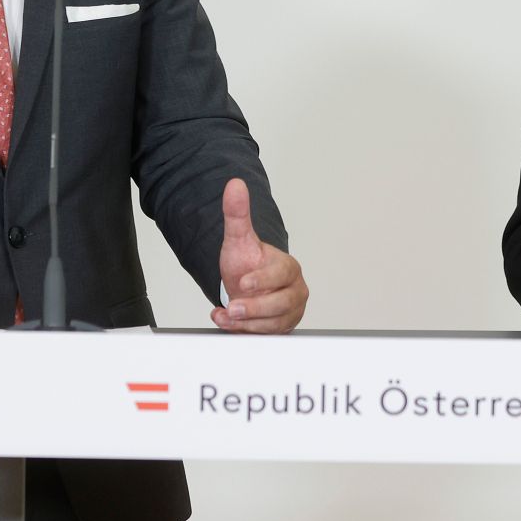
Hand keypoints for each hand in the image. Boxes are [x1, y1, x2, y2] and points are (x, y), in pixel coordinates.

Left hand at [211, 178, 307, 333]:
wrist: (246, 287)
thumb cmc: (248, 263)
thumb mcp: (239, 239)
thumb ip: (237, 214)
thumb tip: (234, 184)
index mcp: (288, 268)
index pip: (282, 274)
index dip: (264, 279)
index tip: (244, 282)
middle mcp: (294, 291)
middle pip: (282, 304)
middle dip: (256, 307)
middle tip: (234, 307)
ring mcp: (289, 313)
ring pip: (275, 324)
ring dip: (248, 324)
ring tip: (226, 316)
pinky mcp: (280, 330)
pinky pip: (267, 336)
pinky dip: (246, 333)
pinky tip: (228, 324)